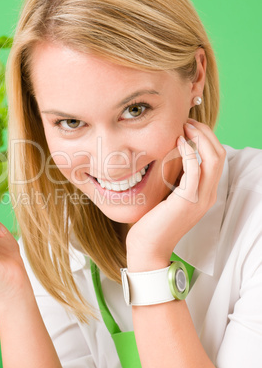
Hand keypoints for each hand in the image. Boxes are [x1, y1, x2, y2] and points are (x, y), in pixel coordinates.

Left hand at [126, 119, 225, 270]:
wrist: (148, 246)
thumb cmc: (154, 220)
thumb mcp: (168, 195)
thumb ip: (175, 178)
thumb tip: (170, 156)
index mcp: (205, 193)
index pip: (216, 158)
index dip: (205, 138)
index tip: (188, 126)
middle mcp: (208, 195)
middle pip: (219, 154)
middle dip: (205, 133)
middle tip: (187, 121)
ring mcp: (200, 199)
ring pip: (213, 159)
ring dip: (200, 138)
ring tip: (184, 127)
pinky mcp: (187, 201)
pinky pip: (195, 170)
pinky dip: (190, 152)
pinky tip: (177, 142)